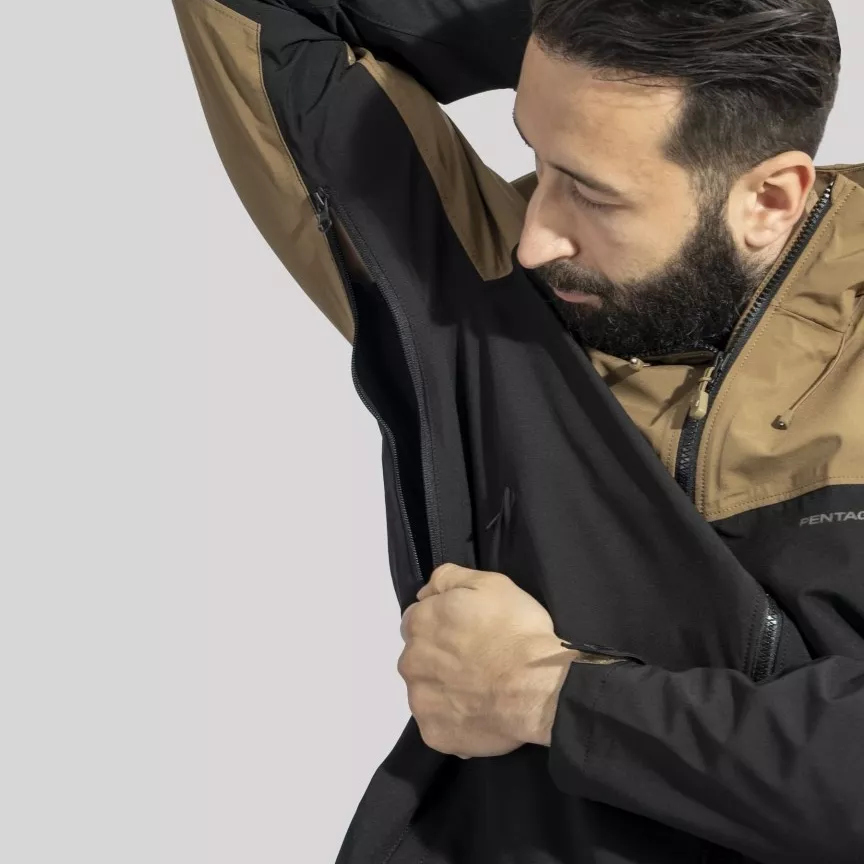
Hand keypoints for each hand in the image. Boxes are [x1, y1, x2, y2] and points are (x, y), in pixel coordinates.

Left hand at [397, 564, 579, 757]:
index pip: (416, 620)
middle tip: (477, 660)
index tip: (466, 632)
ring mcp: (420, 701)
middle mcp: (410, 662)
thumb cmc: (516, 630)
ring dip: (445, 688)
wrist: (539, 687)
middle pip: (418, 656)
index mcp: (419, 623)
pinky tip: (480, 712)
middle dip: (440, 657)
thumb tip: (424, 592)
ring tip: (481, 689)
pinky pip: (438, 724)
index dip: (441, 624)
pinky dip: (455, 719)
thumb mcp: (490, 583)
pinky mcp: (434, 733)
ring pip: (426, 691)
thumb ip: (449, 578)